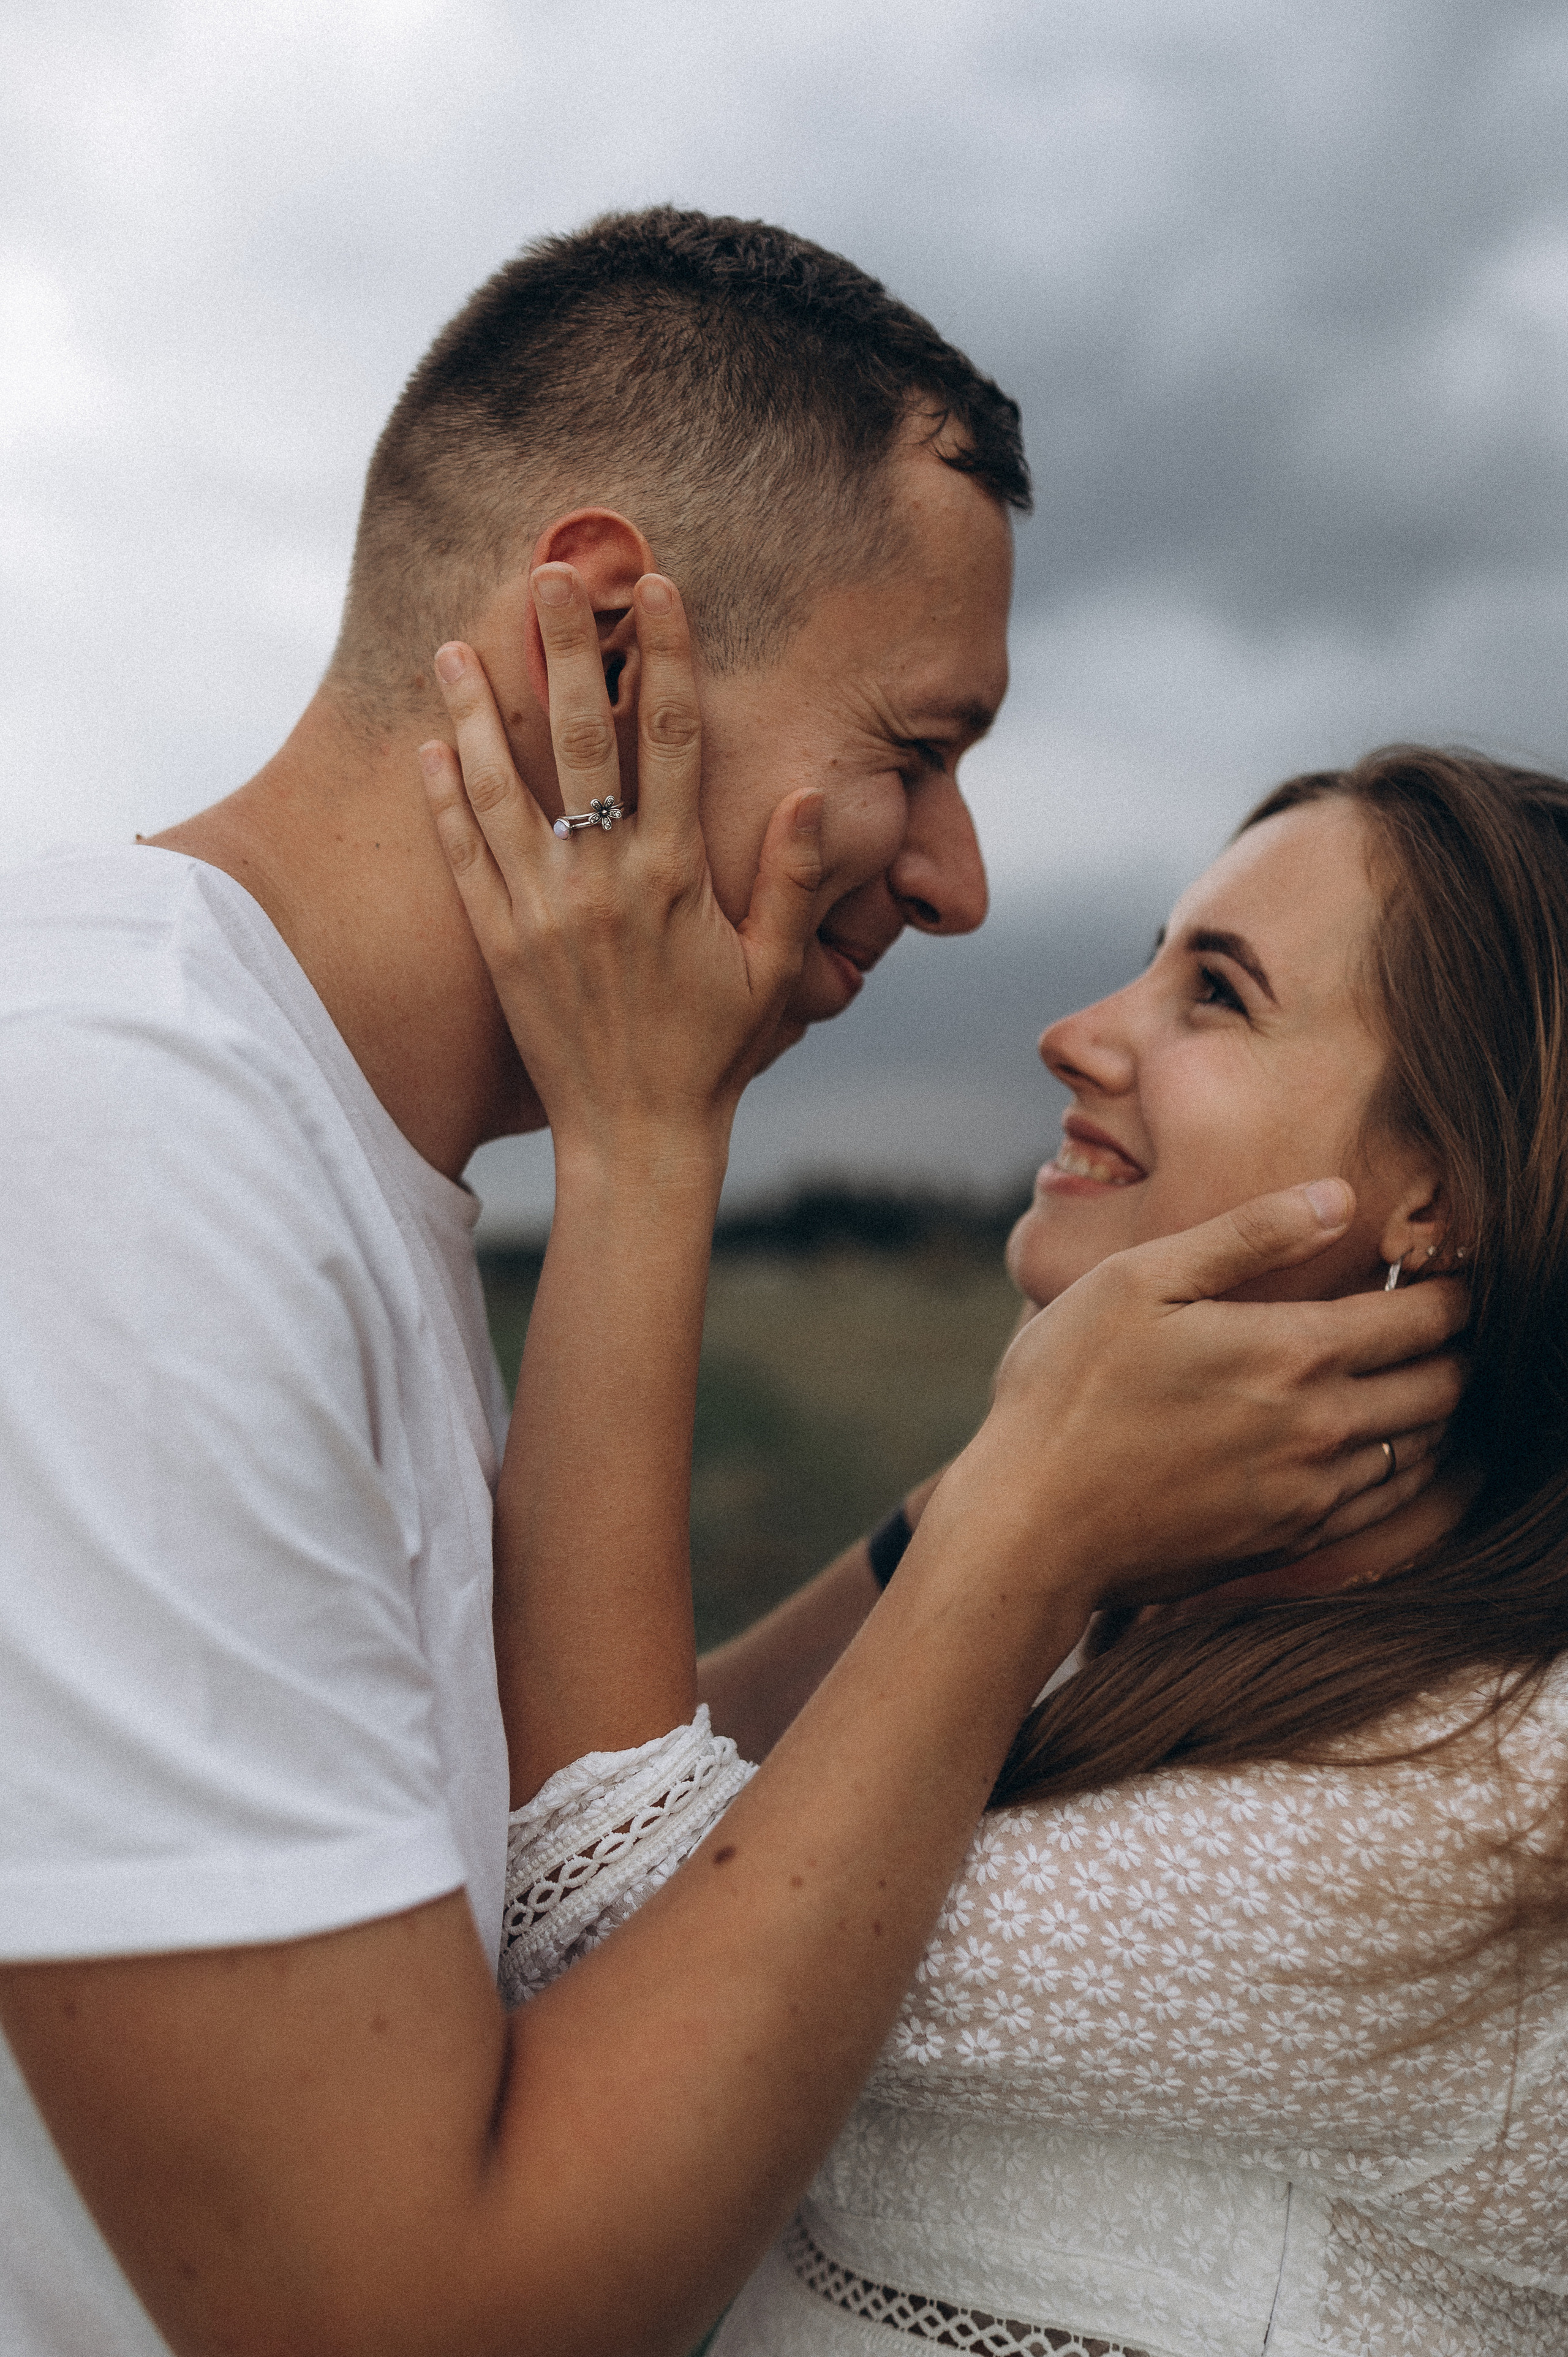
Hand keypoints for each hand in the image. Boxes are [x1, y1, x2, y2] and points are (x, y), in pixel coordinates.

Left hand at [419, 567, 822, 1167]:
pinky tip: (429, 747)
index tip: (660, 585)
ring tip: (451, 645)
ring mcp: (540, 911)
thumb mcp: (775, 971)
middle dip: (567, 648)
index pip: (673, 740)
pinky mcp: (497, 944)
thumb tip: (817, 794)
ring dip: (474, 710)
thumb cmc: (713, 1052)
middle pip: (581, 739)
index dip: (668, 656)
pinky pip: (462, 855)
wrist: (636, 1136)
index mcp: (676, 877)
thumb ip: (796, 881)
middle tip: (549, 572)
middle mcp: (603, 882)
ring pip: (499, 787)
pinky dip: (443, 798)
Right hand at [942, 1179, 1466, 1611]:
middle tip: (1445, 1323)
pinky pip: (1386, 1506)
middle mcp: (1321, 1429)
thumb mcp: (1139, 1281)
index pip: (1425, 1317)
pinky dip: (1403, 1469)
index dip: (1454, 1290)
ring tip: (1418, 1378)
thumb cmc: (1067, 1391)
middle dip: (1458, 1348)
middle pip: (1444, 1386)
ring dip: (1434, 1411)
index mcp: (1293, 1351)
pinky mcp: (1289, 1545)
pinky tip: (1379, 1447)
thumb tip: (1340, 1197)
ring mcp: (1310, 1496)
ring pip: (1423, 1450)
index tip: (1455, 1273)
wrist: (1030, 1529)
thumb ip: (1247, 1236)